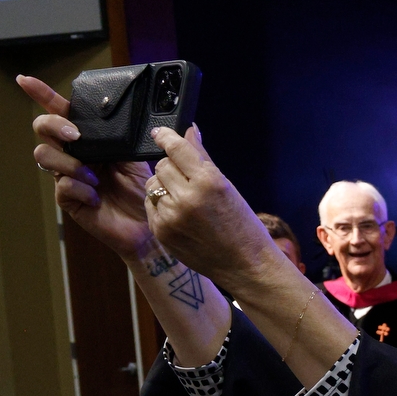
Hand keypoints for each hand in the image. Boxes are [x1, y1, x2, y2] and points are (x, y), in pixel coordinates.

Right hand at [21, 74, 156, 259]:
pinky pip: (63, 185)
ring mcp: (67, 175)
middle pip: (43, 128)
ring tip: (94, 177)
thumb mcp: (139, 157)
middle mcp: (74, 154)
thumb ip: (130, 136)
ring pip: (44, 155)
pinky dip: (82, 189)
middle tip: (76, 136)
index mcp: (90, 139)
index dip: (43, 94)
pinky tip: (97, 198)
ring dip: (69, 162)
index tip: (26, 80)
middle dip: (55, 126)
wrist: (148, 224)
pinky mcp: (68, 198)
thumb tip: (147, 114)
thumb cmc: (144, 189)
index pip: (64, 112)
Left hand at [145, 125, 286, 291]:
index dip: (166, 137)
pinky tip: (180, 216)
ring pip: (153, 185)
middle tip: (186, 180)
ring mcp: (171, 216)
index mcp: (209, 183)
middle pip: (162, 166)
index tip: (159, 132)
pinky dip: (161, 206)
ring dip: (164, 187)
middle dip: (171, 169)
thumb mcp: (228, 188)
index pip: (177, 149)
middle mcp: (187, 198)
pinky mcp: (161, 231)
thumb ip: (203, 159)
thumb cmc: (242, 226)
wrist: (245, 265)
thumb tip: (189, 131)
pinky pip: (151, 205)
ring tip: (184, 201)